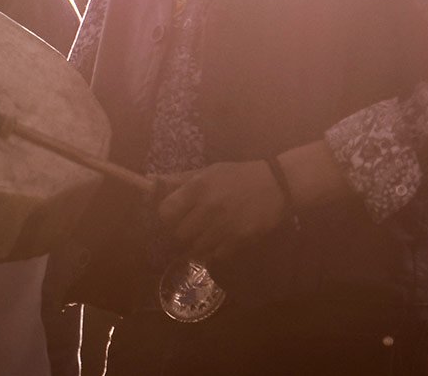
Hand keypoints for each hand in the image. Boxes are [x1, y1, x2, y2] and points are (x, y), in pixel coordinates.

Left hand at [154, 160, 286, 261]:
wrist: (276, 186)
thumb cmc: (238, 176)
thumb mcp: (208, 171)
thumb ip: (179, 179)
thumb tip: (150, 181)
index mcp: (198, 188)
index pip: (166, 211)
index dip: (167, 216)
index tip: (173, 216)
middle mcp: (208, 208)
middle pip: (179, 233)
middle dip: (181, 232)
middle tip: (190, 227)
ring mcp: (223, 226)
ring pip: (194, 248)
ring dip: (195, 245)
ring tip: (203, 236)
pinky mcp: (238, 240)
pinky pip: (214, 256)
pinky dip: (211, 253)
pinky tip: (216, 243)